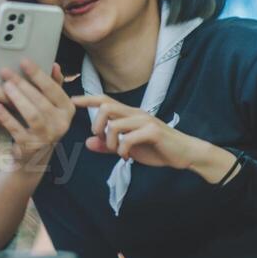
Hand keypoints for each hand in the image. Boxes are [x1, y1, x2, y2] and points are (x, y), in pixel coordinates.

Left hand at [0, 59, 75, 168]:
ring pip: (33, 114)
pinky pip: (18, 130)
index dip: (38, 74)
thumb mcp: (50, 106)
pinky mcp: (31, 147)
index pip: (54, 88)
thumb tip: (54, 65)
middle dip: (23, 84)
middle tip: (6, 72)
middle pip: (41, 100)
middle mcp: (62, 124)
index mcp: (68, 109)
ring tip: (4, 86)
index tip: (24, 60)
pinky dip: (7, 118)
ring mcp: (47, 137)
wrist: (32, 157)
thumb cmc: (40, 124)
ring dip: (18, 99)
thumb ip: (53, 86)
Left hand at [70, 94, 205, 169]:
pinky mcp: (153, 131)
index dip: (87, 99)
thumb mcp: (129, 148)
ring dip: (110, 142)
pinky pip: (128, 138)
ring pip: (114, 124)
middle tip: (102, 139)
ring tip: (117, 152)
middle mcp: (135, 113)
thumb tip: (89, 143)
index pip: (105, 100)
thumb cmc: (157, 149)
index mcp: (129, 114)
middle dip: (96, 125)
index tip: (72, 101)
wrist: (184, 153)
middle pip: (106, 106)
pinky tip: (127, 158)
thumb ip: (109, 146)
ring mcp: (145, 120)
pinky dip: (122, 150)